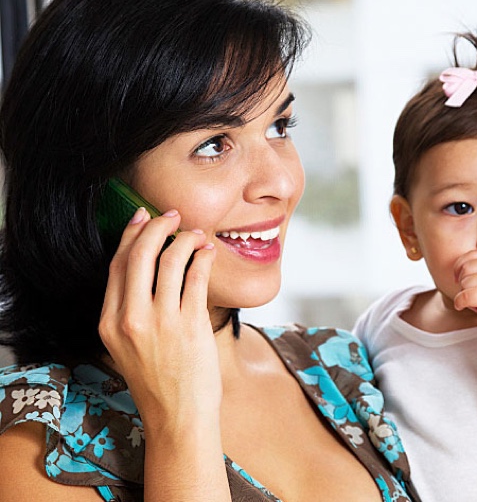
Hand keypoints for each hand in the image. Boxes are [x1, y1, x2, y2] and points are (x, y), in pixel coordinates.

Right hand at [99, 208, 220, 427]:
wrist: (177, 418)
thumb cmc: (157, 381)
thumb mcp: (127, 345)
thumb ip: (132, 308)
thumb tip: (150, 264)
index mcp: (110, 322)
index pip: (116, 265)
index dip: (130, 235)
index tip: (142, 217)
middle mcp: (131, 319)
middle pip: (140, 255)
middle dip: (157, 227)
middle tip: (172, 216)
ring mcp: (161, 322)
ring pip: (171, 260)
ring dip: (185, 239)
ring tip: (195, 235)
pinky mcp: (190, 326)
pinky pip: (197, 277)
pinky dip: (203, 258)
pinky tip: (208, 253)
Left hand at [453, 250, 476, 333]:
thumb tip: (457, 267)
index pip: (471, 255)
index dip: (459, 266)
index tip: (458, 279)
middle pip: (466, 268)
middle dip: (463, 282)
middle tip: (473, 294)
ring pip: (465, 282)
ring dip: (465, 293)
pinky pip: (465, 295)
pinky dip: (459, 302)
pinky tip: (461, 306)